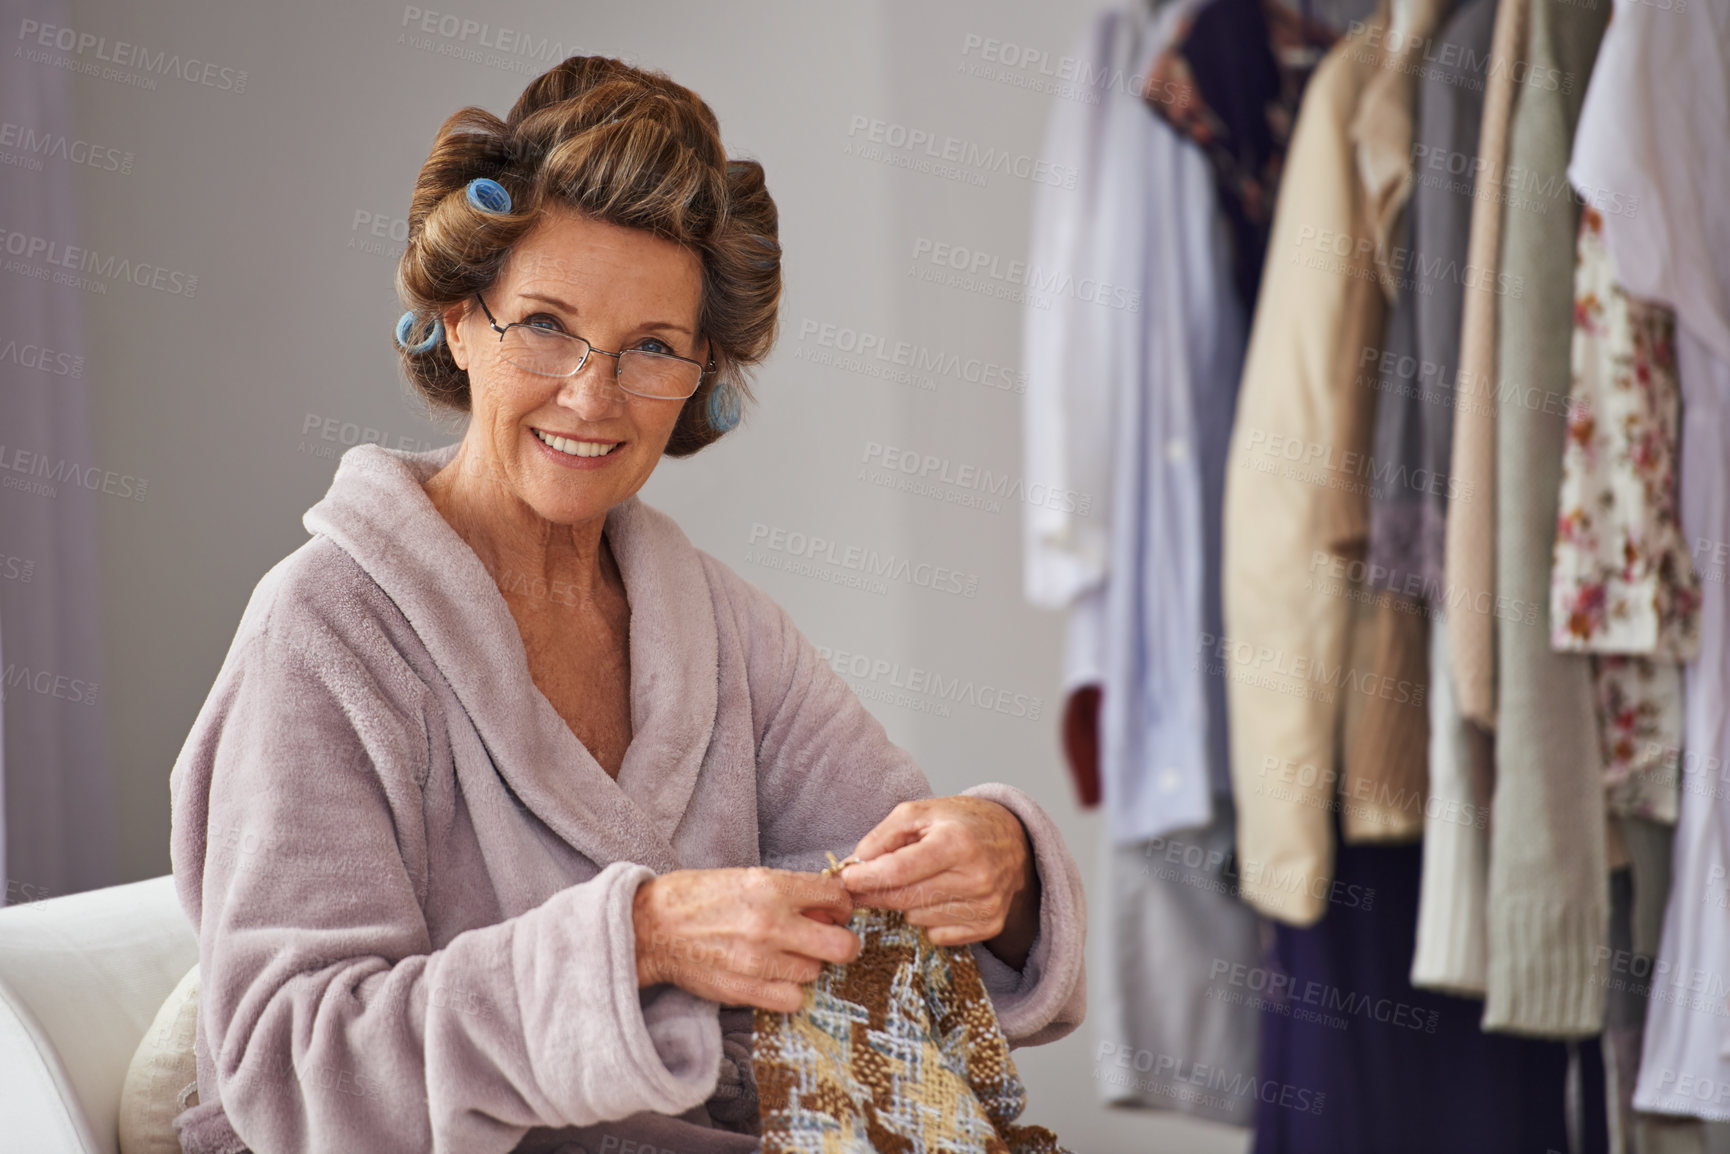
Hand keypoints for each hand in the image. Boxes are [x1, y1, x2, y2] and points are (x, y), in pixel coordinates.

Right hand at [631, 867, 860, 1011]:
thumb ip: (789, 892)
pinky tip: (771, 977)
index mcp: (772, 887)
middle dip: (843, 944)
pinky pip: (793, 999)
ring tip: (783, 956)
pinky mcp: (746, 991)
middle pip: (841, 946)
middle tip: (830, 942)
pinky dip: (786, 991)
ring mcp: (760, 961)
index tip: (834, 913)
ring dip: (805, 965)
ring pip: (815, 972)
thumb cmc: (697, 897)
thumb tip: (828, 908)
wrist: (652, 928)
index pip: (836, 898)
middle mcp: (771, 923)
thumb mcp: (746, 877)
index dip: (841, 906)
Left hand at [837, 796, 1040, 967]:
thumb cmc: (962, 822)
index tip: (845, 879)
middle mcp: (975, 877)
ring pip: (917, 918)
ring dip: (905, 904)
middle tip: (857, 887)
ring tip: (915, 881)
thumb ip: (885, 835)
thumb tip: (856, 863)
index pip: (900, 870)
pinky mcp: (989, 925)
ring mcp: (985, 905)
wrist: (1015, 840)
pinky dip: (927, 919)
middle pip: (905, 898)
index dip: (867, 878)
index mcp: (957, 842)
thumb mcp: (921, 812)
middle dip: (874, 894)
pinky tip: (936, 897)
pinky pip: (938, 934)